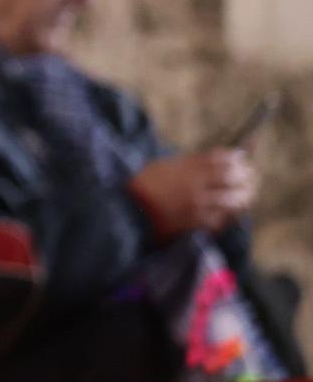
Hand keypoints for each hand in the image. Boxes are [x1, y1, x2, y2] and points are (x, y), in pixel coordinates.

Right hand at [129, 150, 254, 235]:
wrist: (130, 209)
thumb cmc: (147, 184)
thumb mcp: (166, 165)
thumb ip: (194, 162)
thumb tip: (226, 157)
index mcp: (186, 167)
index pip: (222, 159)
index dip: (238, 158)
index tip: (243, 159)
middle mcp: (195, 185)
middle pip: (233, 177)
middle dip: (247, 176)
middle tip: (251, 176)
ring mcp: (198, 205)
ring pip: (235, 200)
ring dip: (245, 197)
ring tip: (246, 194)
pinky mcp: (198, 223)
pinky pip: (223, 218)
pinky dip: (231, 214)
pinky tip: (231, 211)